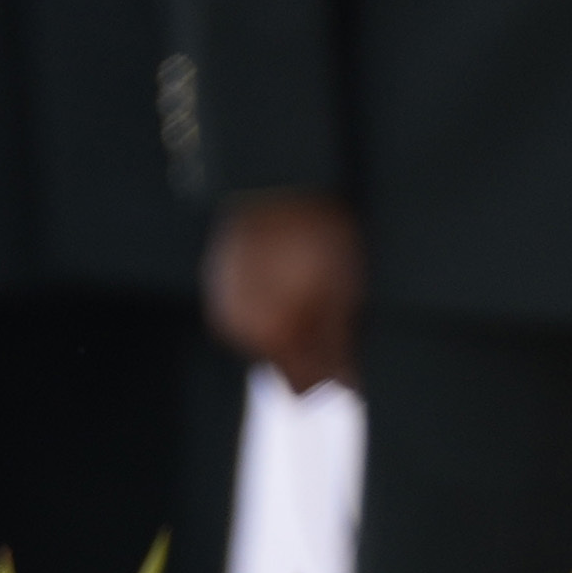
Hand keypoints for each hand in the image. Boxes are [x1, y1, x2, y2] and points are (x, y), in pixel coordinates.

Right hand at [210, 195, 361, 395]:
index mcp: (273, 336)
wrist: (281, 186)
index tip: (349, 362)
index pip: (301, 386)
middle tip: (336, 315)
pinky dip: (274, 307)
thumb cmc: (319, 238)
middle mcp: (241, 328)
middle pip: (282, 362)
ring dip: (292, 328)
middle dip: (311, 351)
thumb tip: (346, 384)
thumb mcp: (344, 296)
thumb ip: (338, 347)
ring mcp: (227, 305)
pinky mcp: (221, 284)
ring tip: (315, 290)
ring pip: (267, 338)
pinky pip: (252, 312)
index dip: (331, 377)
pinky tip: (292, 280)